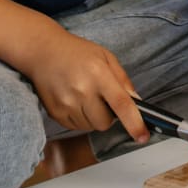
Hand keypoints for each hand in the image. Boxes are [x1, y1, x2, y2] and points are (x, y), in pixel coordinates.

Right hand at [21, 29, 147, 142]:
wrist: (44, 52)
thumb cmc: (78, 52)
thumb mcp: (106, 57)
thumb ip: (123, 80)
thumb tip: (136, 102)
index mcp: (99, 74)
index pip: (121, 104)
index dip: (134, 122)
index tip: (143, 136)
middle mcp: (82, 91)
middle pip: (105, 122)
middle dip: (109, 116)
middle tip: (103, 99)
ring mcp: (66, 104)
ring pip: (90, 127)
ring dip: (94, 117)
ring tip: (87, 96)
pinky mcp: (55, 113)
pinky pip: (76, 127)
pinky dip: (81, 118)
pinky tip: (75, 100)